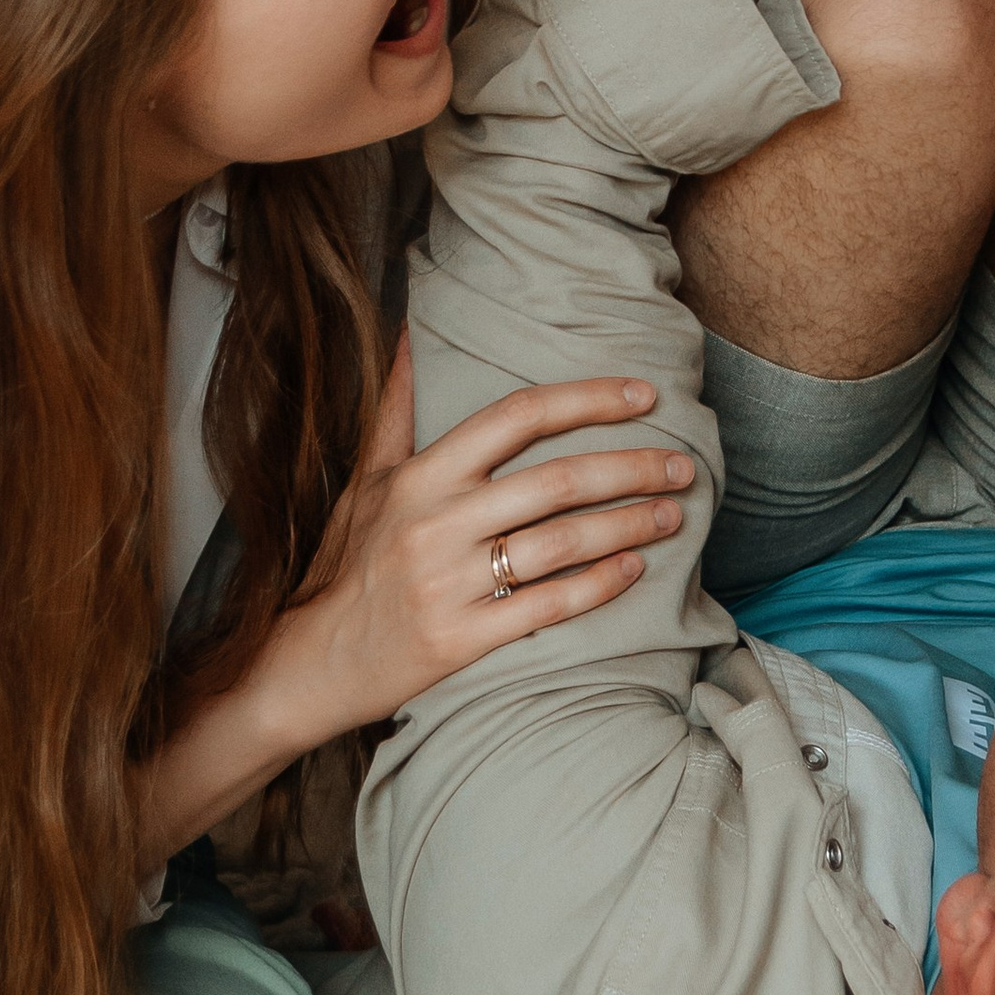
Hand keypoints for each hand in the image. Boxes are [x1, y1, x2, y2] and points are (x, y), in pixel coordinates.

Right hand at [257, 338, 694, 747]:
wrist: (311, 661)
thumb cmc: (348, 564)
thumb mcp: (365, 481)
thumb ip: (396, 410)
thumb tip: (408, 332)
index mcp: (420, 476)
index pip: (516, 417)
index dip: (586, 399)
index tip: (644, 395)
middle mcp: (436, 522)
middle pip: (555, 481)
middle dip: (631, 468)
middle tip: (683, 465)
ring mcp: (448, 583)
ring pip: (561, 543)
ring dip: (628, 526)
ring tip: (672, 515)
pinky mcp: (460, 640)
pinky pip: (546, 606)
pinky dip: (597, 586)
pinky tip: (635, 570)